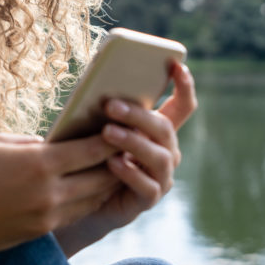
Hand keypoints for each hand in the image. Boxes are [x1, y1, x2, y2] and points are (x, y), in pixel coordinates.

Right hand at [0, 131, 119, 256]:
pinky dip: (88, 200)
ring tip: (116, 167)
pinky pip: (76, 214)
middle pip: (101, 177)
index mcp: (39, 163)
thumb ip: (34, 143)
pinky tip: (91, 189)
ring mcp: (47, 216)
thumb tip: (59, 142)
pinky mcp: (41, 232)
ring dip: (106, 184)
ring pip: (93, 199)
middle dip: (117, 163)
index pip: (92, 150)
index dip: (112, 140)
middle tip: (129, 148)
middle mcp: (49, 192)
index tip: (124, 129)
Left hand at [53, 62, 196, 254]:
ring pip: (159, 156)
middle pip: (164, 128)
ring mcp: (161, 176)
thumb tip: (99, 89)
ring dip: (133, 141)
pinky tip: (112, 163)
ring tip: (107, 132)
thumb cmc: (91, 155)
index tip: (178, 65)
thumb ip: (108, 113)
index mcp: (157, 130)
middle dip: (138, 115)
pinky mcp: (148, 199)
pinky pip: (147, 186)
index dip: (185, 86)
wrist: (80, 199)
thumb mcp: (98, 129)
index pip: (182, 106)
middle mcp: (166, 151)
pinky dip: (129, 173)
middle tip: (110, 105)